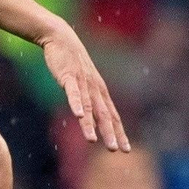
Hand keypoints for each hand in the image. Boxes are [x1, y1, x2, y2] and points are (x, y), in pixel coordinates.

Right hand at [40, 23, 129, 151]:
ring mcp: (83, 83)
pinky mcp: (69, 76)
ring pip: (88, 107)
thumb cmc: (72, 63)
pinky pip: (73, 93)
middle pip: (104, 114)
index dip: (119, 132)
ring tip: (92, 140)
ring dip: (91, 124)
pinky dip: (77, 104)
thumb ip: (88, 102)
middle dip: (110, 133)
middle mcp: (95, 89)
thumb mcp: (83, 83)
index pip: (113, 116)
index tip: (126, 150)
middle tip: (115, 150)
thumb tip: (91, 122)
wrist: (62, 38)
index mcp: (99, 92)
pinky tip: (78, 116)